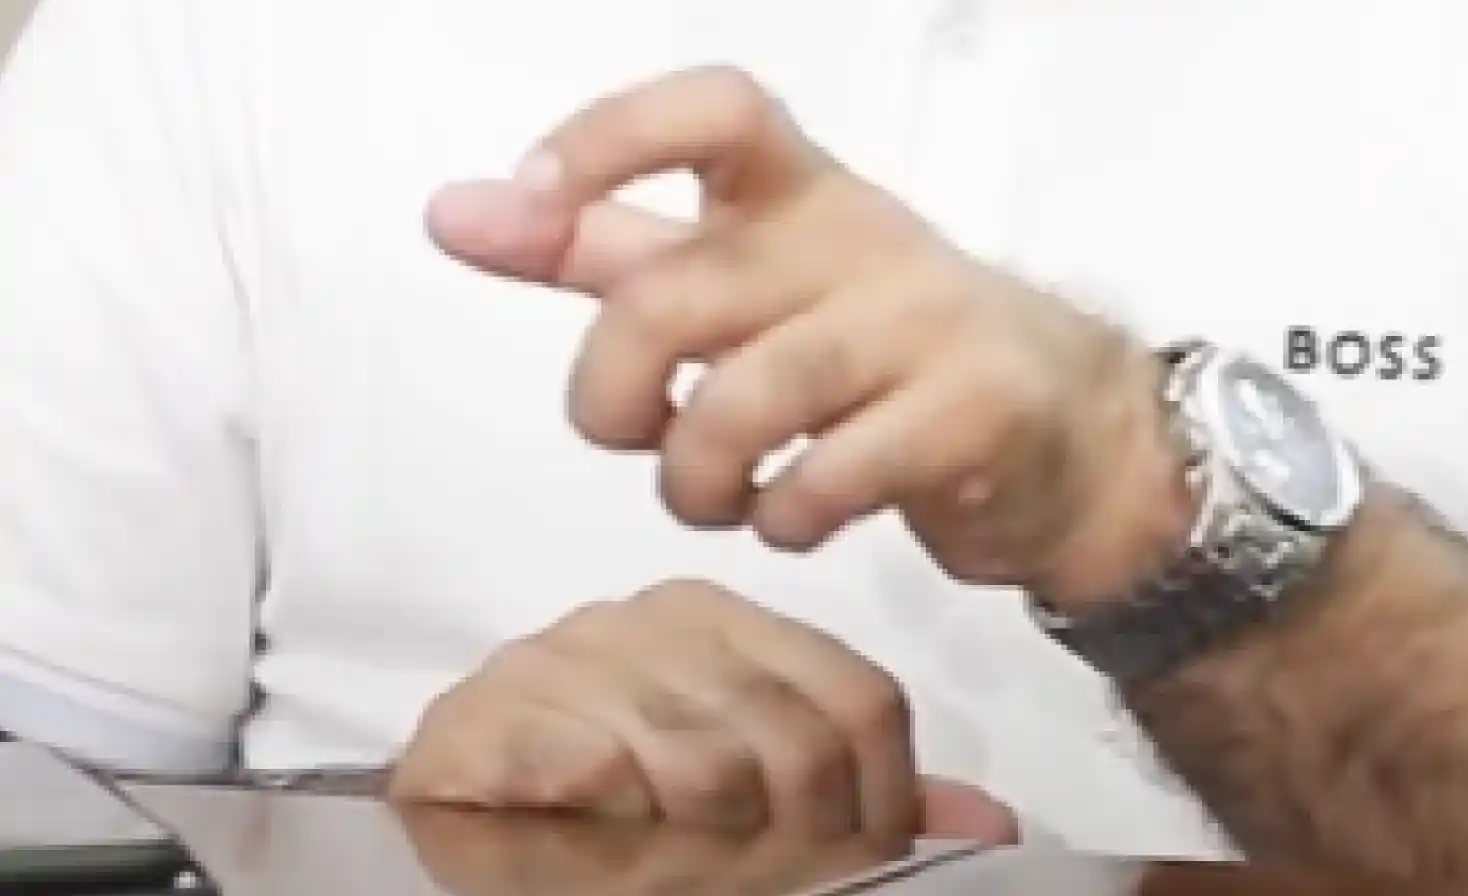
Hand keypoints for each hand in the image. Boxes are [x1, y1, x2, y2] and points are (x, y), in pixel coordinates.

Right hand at [388, 578, 1016, 850]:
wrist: (454, 810)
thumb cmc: (610, 809)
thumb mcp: (749, 796)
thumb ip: (859, 804)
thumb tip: (990, 824)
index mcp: (723, 623)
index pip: (856, 704)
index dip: (874, 809)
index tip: (851, 860)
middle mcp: (650, 621)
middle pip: (786, 747)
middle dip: (783, 844)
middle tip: (744, 874)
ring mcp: (566, 660)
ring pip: (697, 769)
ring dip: (693, 851)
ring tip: (664, 863)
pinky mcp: (487, 716)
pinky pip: (590, 774)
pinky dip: (606, 826)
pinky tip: (595, 839)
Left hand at [427, 67, 1189, 607]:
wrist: (1072, 431)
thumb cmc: (874, 340)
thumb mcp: (743, 277)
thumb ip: (597, 243)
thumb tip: (449, 209)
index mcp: (795, 187)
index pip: (714, 106)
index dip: (608, 136)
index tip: (526, 196)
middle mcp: (856, 232)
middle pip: (674, 295)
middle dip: (609, 394)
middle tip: (630, 435)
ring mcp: (924, 317)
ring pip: (744, 399)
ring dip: (694, 478)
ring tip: (717, 492)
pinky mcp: (974, 408)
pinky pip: (829, 480)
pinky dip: (784, 520)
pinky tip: (800, 514)